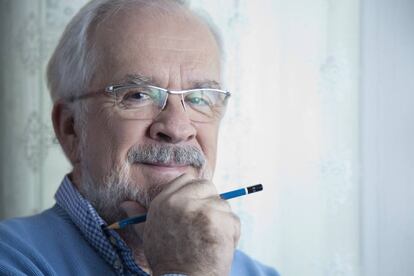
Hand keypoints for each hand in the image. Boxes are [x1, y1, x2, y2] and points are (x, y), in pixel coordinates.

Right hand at [123, 174, 240, 275]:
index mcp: (163, 202)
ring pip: (223, 204)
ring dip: (222, 221)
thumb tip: (125, 204)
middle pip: (207, 186)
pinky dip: (231, 233)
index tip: (198, 208)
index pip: (187, 179)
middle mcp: (181, 201)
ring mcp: (201, 209)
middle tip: (206, 225)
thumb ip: (139, 217)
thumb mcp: (149, 235)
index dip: (196, 192)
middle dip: (211, 202)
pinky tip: (218, 246)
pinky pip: (233, 219)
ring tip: (210, 240)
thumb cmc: (167, 260)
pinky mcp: (219, 220)